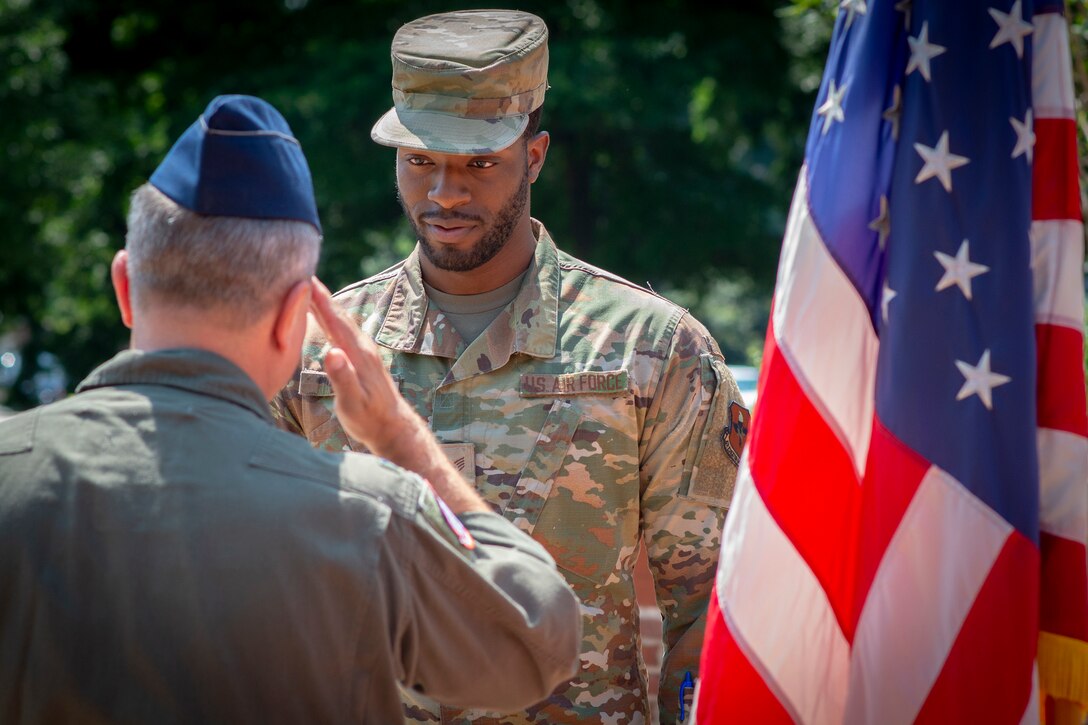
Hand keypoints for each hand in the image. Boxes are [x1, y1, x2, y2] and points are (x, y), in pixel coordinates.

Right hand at [307, 276, 489, 513]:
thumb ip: (342, 378)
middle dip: (319, 293)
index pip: (334, 320)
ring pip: (340, 320)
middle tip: (299, 271)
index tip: (305, 278)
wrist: (392, 426)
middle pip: (337, 314)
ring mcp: (362, 351)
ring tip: (307, 287)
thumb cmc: (369, 418)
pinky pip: (341, 330)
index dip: (319, 299)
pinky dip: (329, 317)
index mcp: (357, 354)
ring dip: (324, 303)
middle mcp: (361, 347)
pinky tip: (322, 315)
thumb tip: (332, 352)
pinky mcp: (360, 357)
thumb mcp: (352, 402)